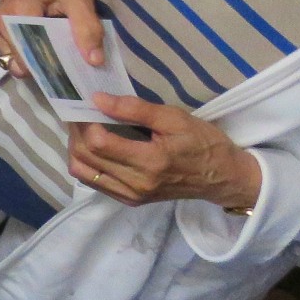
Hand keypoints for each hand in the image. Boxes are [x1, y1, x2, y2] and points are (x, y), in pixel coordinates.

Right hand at [0, 0, 102, 74]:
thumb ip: (87, 28)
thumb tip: (94, 61)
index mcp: (18, 14)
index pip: (32, 58)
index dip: (51, 67)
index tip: (68, 67)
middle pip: (22, 64)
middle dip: (42, 66)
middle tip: (59, 55)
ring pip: (13, 63)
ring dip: (32, 60)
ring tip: (46, 43)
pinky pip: (6, 56)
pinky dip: (22, 54)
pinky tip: (32, 39)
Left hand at [69, 95, 262, 209]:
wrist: (223, 177)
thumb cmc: (203, 143)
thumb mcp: (175, 118)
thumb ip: (135, 109)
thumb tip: (98, 99)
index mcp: (150, 162)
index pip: (98, 142)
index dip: (86, 121)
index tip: (88, 105)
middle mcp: (137, 184)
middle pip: (86, 157)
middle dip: (77, 132)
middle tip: (83, 114)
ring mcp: (132, 195)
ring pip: (83, 172)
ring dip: (77, 148)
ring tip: (86, 130)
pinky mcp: (130, 200)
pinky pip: (93, 183)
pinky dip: (86, 163)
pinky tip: (95, 147)